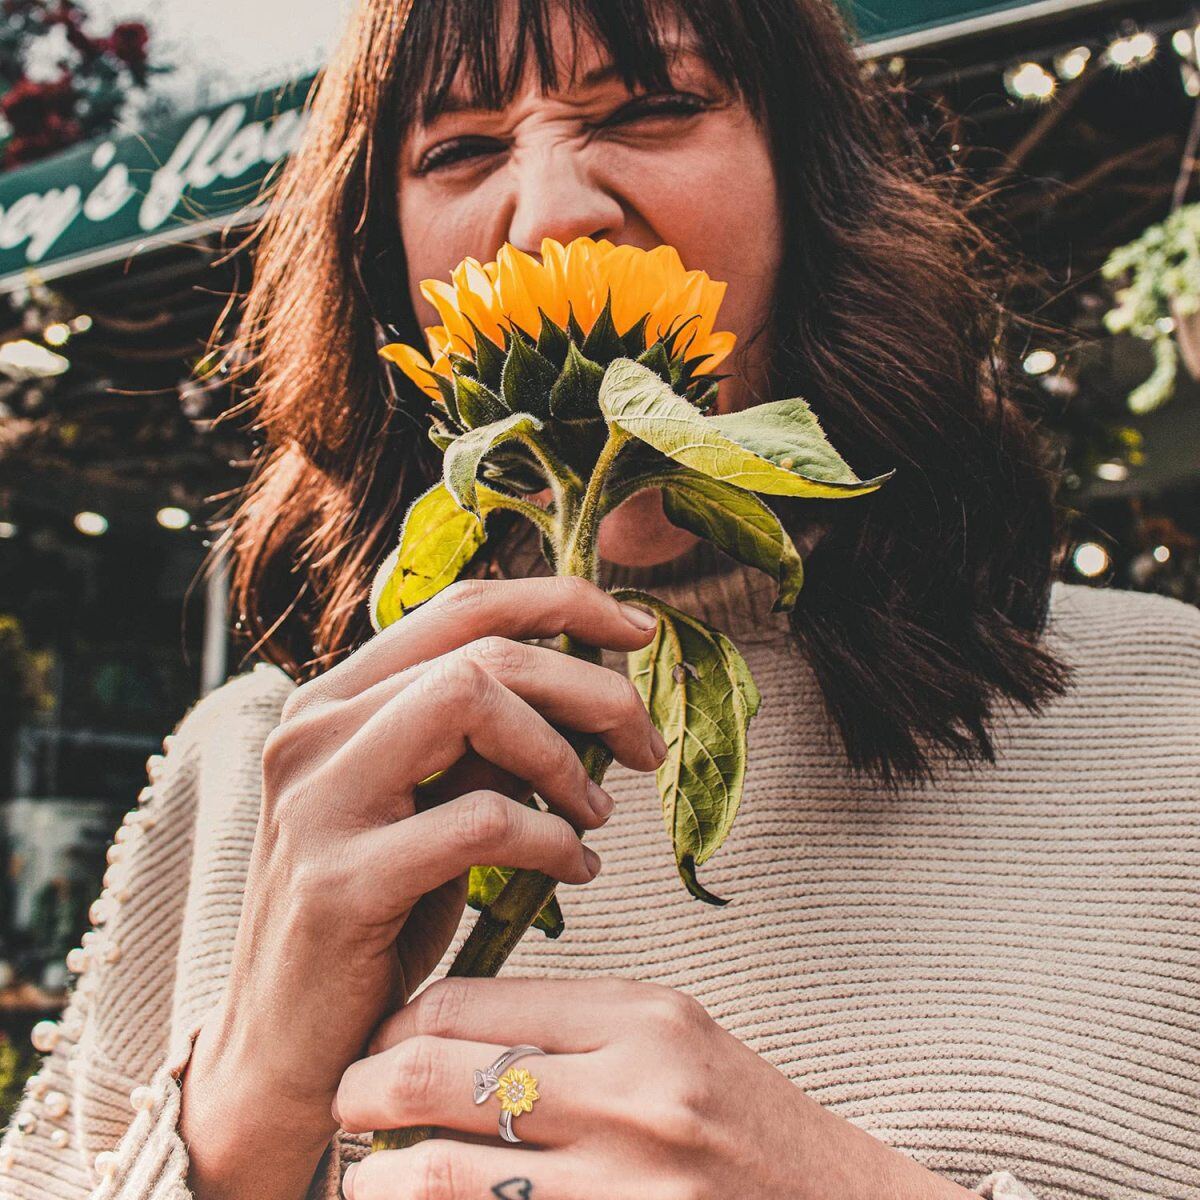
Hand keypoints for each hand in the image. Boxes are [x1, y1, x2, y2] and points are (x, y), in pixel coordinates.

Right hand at [182, 578, 665, 1149]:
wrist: (291, 1045)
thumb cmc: (378, 914)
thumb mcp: (426, 804)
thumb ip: (480, 742)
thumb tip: (586, 694)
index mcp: (335, 699)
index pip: (462, 606)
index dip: (561, 602)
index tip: (637, 630)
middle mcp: (313, 729)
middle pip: (482, 650)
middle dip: (590, 688)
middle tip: (644, 745)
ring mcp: (318, 798)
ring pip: (472, 701)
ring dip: (563, 756)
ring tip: (598, 813)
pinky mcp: (340, 878)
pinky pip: (481, 820)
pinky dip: (550, 838)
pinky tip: (573, 869)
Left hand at [334, 976, 981, 1199]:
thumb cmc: (748, 1127)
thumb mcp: (674, 1043)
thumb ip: (572, 1028)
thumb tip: (442, 1031)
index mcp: (643, 1018)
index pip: (467, 1002)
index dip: (399, 1025)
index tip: (379, 1046)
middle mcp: (633, 1095)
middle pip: (433, 1074)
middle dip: (361, 1093)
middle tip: (345, 1109)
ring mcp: (625, 1188)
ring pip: (432, 1178)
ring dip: (374, 1181)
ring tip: (363, 1177)